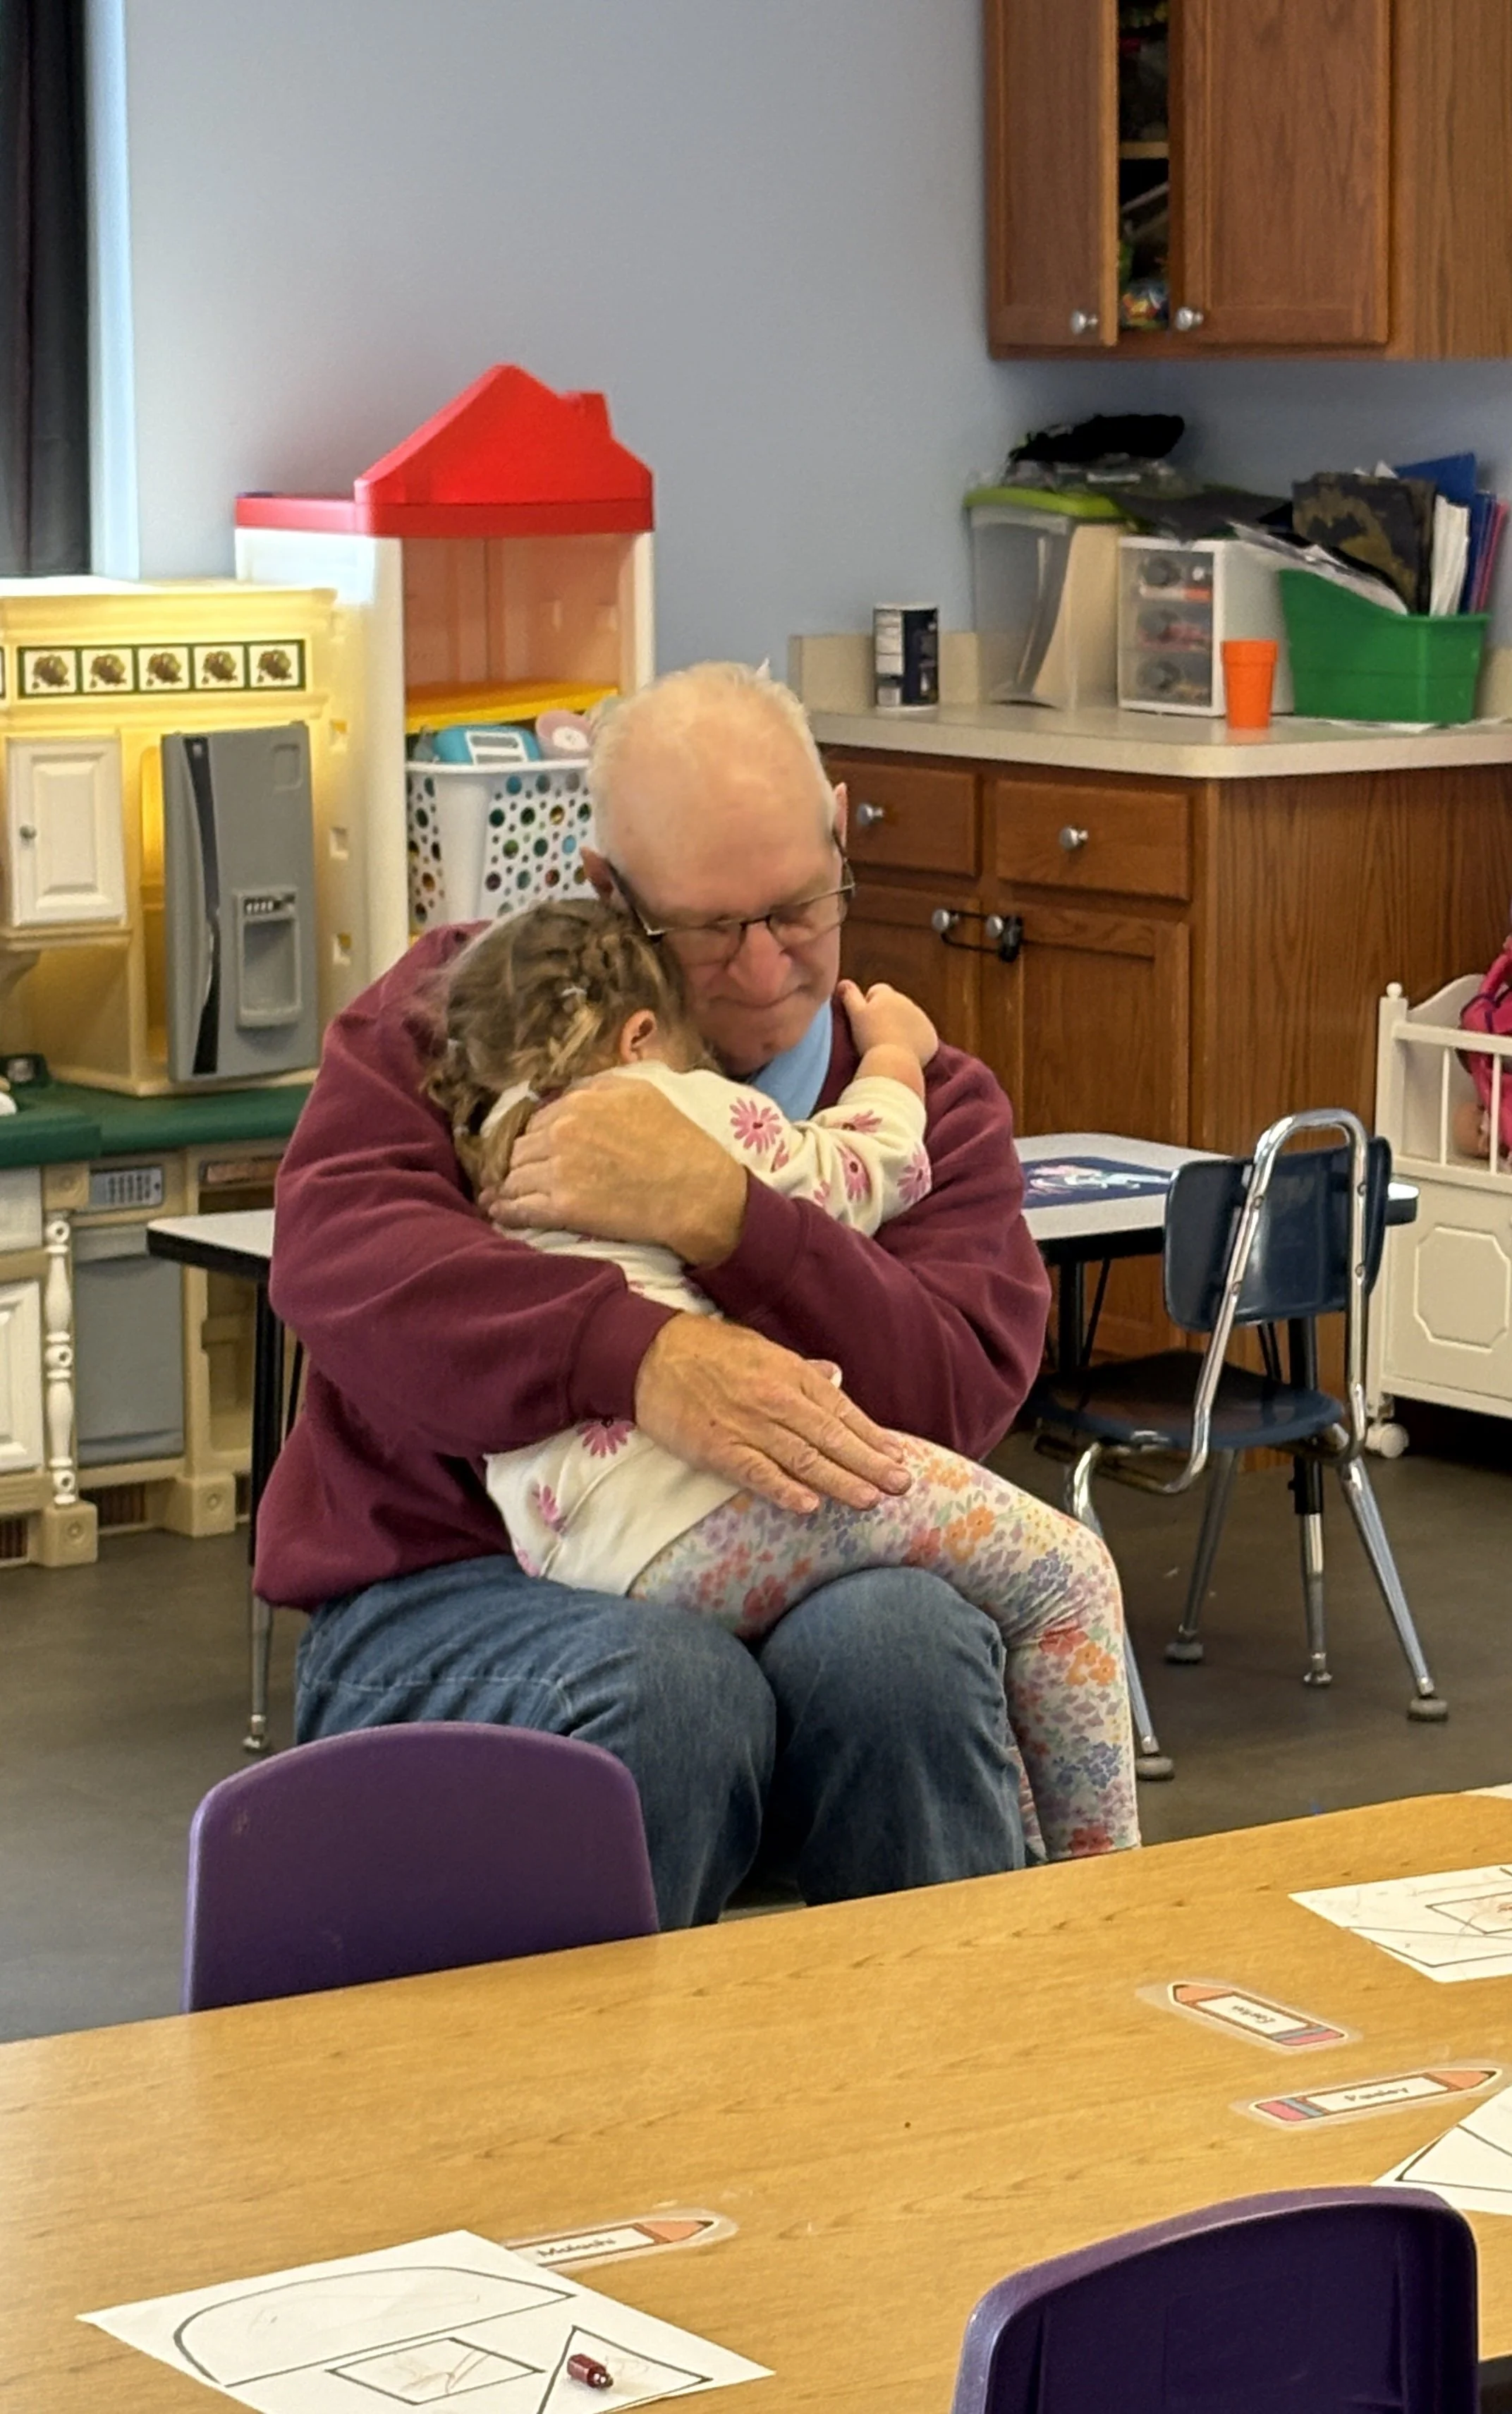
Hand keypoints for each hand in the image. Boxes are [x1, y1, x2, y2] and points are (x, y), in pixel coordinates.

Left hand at [483, 1074, 747, 1264]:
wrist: (696, 1192)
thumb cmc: (678, 1142)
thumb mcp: (641, 1093)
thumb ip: (599, 1087)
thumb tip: (569, 1092)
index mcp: (580, 1102)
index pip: (536, 1120)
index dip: (532, 1137)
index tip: (531, 1151)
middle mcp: (563, 1131)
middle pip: (519, 1148)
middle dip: (515, 1162)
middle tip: (512, 1176)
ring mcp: (559, 1170)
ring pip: (513, 1178)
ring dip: (505, 1187)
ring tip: (497, 1196)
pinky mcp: (562, 1207)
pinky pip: (520, 1209)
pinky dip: (506, 1211)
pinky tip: (498, 1213)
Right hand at [634, 1316, 911, 1515]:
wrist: (651, 1353)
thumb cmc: (708, 1349)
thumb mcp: (762, 1349)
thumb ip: (801, 1369)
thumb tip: (836, 1378)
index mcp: (791, 1375)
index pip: (841, 1412)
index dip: (871, 1437)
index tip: (897, 1457)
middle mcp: (777, 1401)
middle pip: (831, 1439)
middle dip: (870, 1464)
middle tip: (902, 1486)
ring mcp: (749, 1426)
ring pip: (804, 1459)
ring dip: (841, 1482)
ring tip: (871, 1500)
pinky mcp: (719, 1449)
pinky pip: (758, 1473)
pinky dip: (785, 1489)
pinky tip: (810, 1504)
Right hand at [838, 979, 937, 1065]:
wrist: (894, 1062)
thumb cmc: (870, 1038)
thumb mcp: (855, 1014)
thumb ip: (849, 995)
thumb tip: (843, 982)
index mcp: (888, 995)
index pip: (877, 991)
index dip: (869, 1004)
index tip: (864, 1022)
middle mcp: (908, 1002)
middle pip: (895, 1005)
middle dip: (887, 1015)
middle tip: (875, 1036)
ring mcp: (922, 1019)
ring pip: (909, 1020)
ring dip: (902, 1028)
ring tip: (889, 1047)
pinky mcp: (931, 1037)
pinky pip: (922, 1037)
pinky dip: (915, 1042)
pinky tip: (904, 1054)